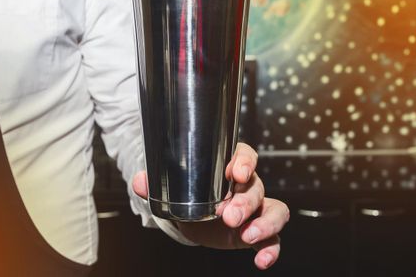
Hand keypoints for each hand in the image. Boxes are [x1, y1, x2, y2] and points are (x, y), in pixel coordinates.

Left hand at [132, 143, 289, 269]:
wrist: (193, 220)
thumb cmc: (189, 196)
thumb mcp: (173, 188)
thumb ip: (157, 183)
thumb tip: (140, 181)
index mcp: (229, 167)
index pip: (245, 155)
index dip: (245, 162)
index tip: (235, 172)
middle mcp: (246, 186)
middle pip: (256, 186)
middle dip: (244, 200)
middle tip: (228, 215)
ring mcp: (255, 209)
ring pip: (274, 210)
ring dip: (264, 222)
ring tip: (247, 235)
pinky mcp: (257, 232)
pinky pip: (273, 239)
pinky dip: (271, 248)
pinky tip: (262, 260)